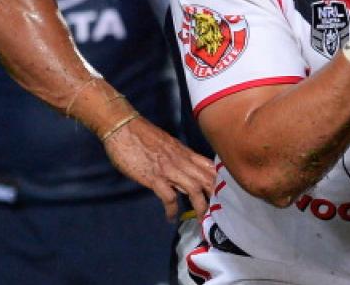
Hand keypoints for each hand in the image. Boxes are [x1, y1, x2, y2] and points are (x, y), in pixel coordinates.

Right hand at [102, 117, 216, 220]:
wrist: (123, 127)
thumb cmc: (143, 136)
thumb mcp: (169, 145)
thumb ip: (180, 158)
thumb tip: (187, 172)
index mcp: (186, 153)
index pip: (211, 168)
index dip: (221, 183)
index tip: (225, 196)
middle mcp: (182, 161)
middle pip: (207, 180)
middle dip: (215, 199)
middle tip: (218, 215)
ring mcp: (169, 169)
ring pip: (194, 189)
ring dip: (200, 207)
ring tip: (201, 222)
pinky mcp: (153, 177)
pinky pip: (168, 196)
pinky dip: (172, 210)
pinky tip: (171, 218)